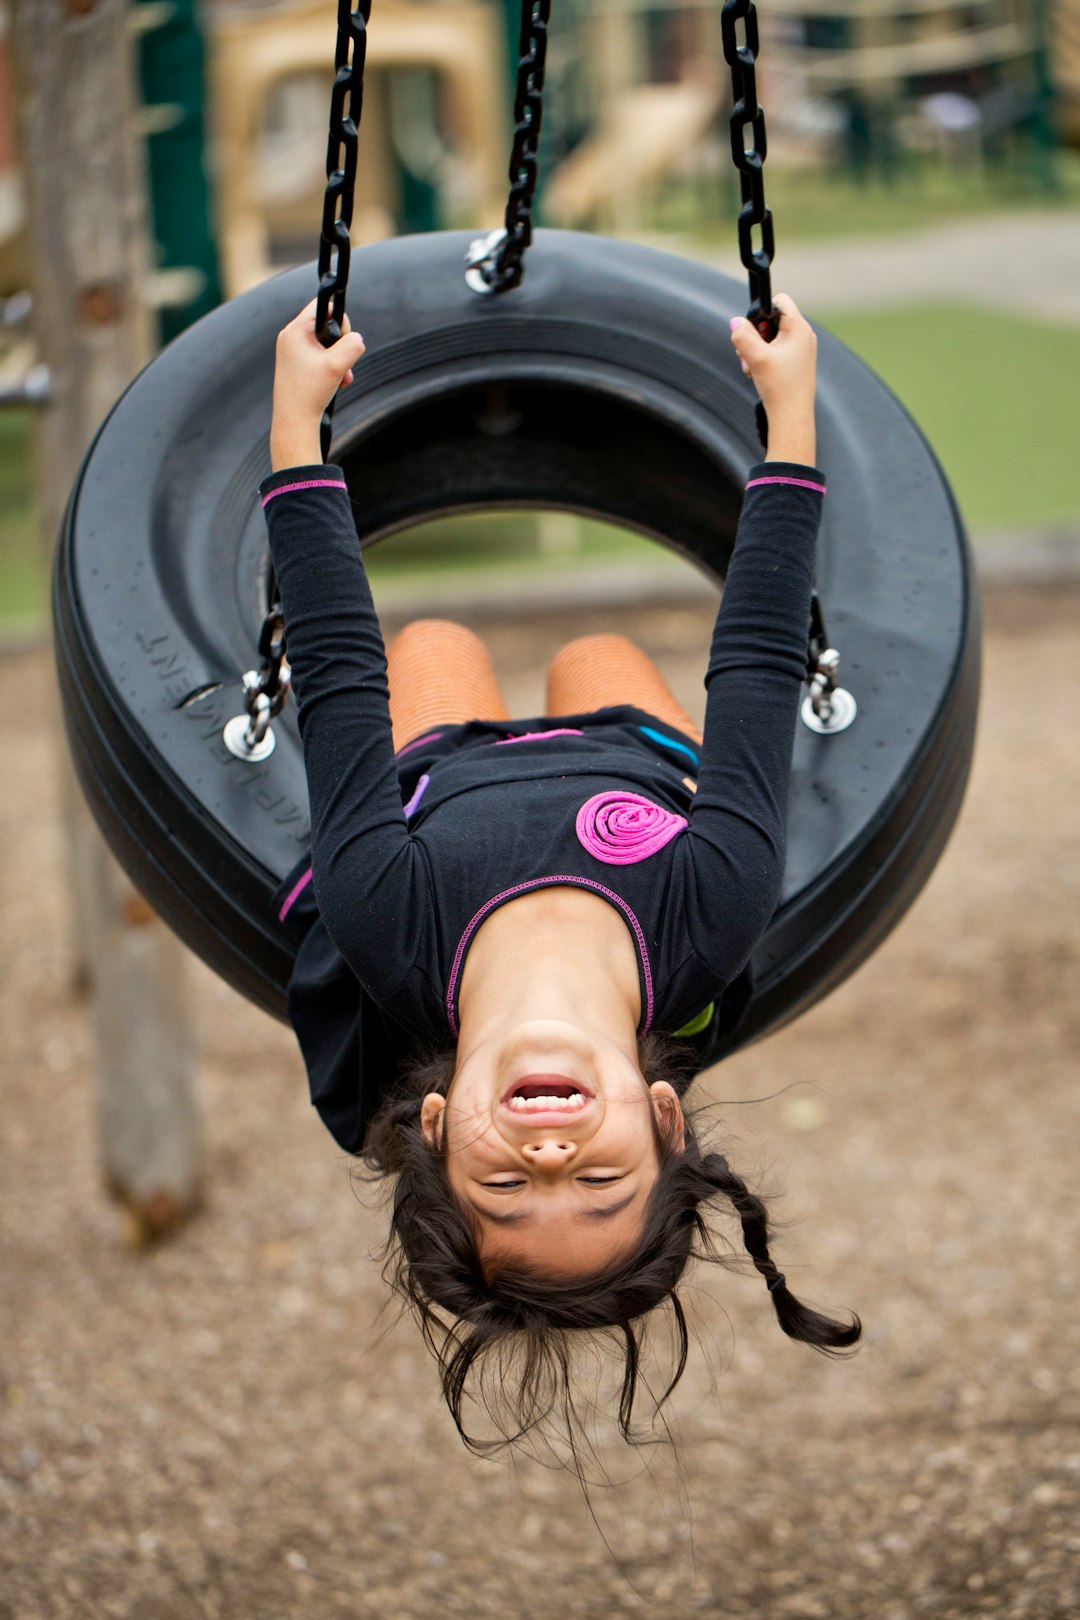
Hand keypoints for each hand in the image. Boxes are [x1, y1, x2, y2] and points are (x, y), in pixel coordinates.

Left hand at [270, 296, 365, 469]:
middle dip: (341, 345)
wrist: (294, 422)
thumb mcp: (337, 366)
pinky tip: (336, 383)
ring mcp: (292, 352)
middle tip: (345, 364)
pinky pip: (319, 358)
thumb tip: (358, 340)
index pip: (322, 306)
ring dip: (339, 359)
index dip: (340, 319)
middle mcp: (291, 338)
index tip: (345, 340)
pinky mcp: (296, 366)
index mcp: (295, 331)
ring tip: (341, 378)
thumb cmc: (310, 393)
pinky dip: (331, 368)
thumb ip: (352, 346)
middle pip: (326, 326)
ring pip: (325, 345)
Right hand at [729, 293, 817, 465]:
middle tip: (748, 353)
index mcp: (799, 328)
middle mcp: (802, 336)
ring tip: (752, 367)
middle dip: (754, 335)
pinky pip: (774, 352)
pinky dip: (762, 360)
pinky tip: (757, 374)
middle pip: (771, 321)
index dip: (762, 311)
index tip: (753, 330)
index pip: (779, 301)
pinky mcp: (794, 363)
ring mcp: (800, 350)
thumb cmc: (780, 387)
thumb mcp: (756, 358)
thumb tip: (734, 321)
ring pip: (770, 338)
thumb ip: (743, 336)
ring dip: (755, 350)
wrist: (792, 417)